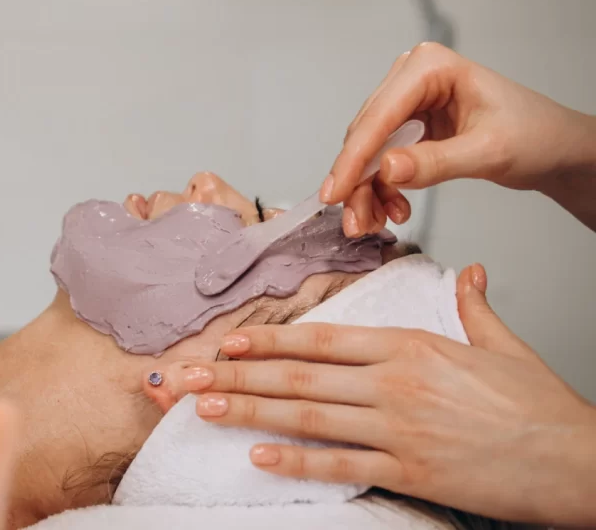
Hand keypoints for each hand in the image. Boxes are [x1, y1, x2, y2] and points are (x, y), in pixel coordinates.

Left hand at [163, 265, 595, 525]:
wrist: (580, 460)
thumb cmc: (540, 406)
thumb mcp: (504, 345)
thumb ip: (475, 307)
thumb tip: (472, 274)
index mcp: (412, 346)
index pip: (324, 339)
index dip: (271, 340)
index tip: (229, 340)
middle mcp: (396, 383)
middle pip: (300, 376)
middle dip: (238, 375)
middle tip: (188, 377)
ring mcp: (400, 429)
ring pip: (309, 416)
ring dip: (251, 412)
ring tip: (205, 407)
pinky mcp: (412, 472)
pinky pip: (342, 465)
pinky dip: (298, 461)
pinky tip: (258, 456)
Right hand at [321, 42, 595, 235]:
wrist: (555, 149)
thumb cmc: (536, 136)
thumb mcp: (488, 151)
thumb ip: (435, 162)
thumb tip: (386, 169)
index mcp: (430, 67)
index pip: (379, 117)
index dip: (353, 160)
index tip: (334, 194)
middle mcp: (411, 78)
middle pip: (366, 135)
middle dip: (357, 182)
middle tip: (356, 222)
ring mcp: (408, 102)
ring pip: (368, 152)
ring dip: (366, 190)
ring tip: (375, 223)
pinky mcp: (410, 125)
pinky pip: (381, 159)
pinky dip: (381, 188)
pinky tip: (394, 209)